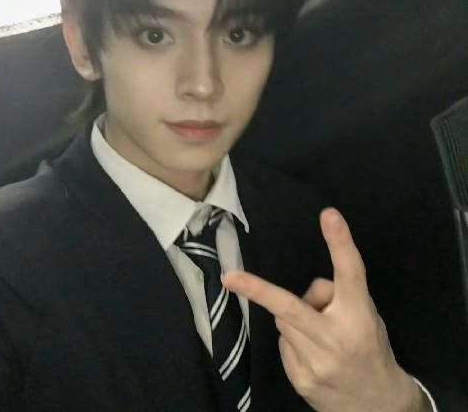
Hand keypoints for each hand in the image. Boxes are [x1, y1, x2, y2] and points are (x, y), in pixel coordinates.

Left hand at [222, 208, 428, 411]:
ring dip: (293, 319)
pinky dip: (293, 341)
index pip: (350, 273)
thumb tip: (307, 291)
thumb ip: (339, 297)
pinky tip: (312, 353)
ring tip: (317, 333)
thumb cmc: (370, 348)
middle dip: (258, 290)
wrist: (377, 406)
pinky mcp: (300, 379)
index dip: (339, 243)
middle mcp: (336, 338)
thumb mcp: (367, 316)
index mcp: (359, 316)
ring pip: (283, 320)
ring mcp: (316, 363)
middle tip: (230, 277)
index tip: (328, 215)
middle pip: (291, 306)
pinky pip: (283, 343)